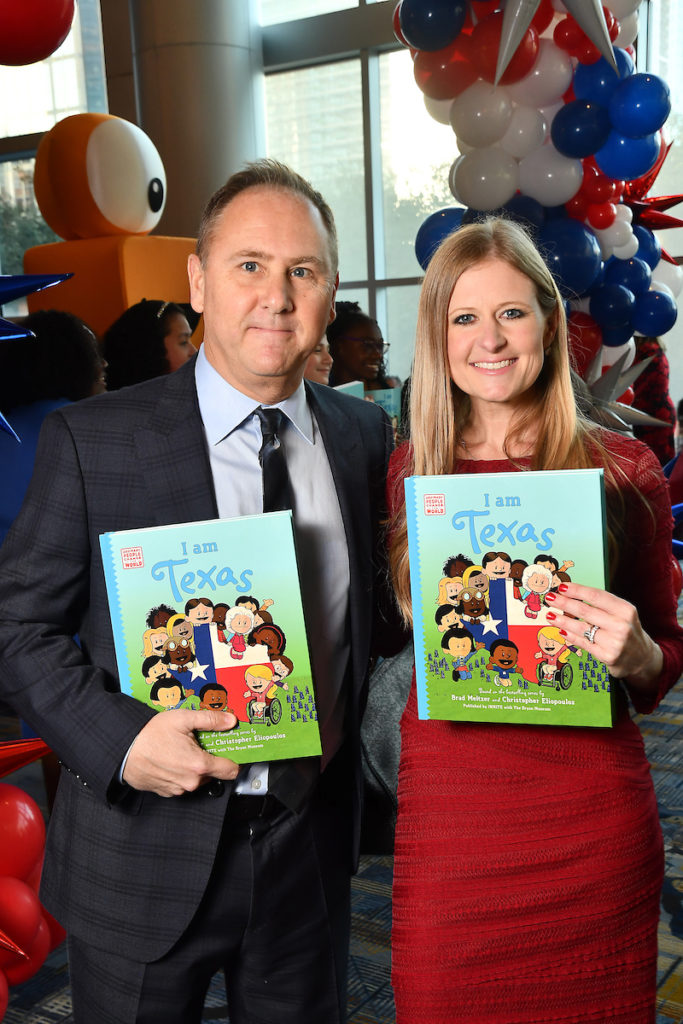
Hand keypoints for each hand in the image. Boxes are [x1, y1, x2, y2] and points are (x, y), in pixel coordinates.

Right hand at [123, 709, 239, 796]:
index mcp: (199, 765)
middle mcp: (191, 782)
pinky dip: (180, 774)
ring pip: (196, 780)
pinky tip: (172, 759)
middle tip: (200, 744)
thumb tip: (230, 721)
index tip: (232, 751)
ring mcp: (178, 789)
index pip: (231, 771)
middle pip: (213, 774)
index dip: (234, 760)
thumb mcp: (183, 719)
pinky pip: (181, 784)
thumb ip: (210, 720)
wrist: (122, 750)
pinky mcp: (166, 792)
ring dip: (194, 767)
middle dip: (210, 759)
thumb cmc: (149, 735)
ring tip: (182, 750)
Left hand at [545, 582, 662, 693]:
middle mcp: (622, 625)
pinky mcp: (607, 656)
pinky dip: (570, 636)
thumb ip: (600, 605)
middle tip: (550, 598)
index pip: (596, 595)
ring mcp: (615, 642)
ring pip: (581, 627)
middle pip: (586, 610)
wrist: (642, 657)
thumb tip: (570, 594)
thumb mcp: (621, 614)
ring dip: (562, 620)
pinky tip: (561, 630)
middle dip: (564, 603)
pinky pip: (583, 643)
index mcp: (625, 610)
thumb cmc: (626, 630)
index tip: (562, 586)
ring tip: (550, 615)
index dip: (576, 590)